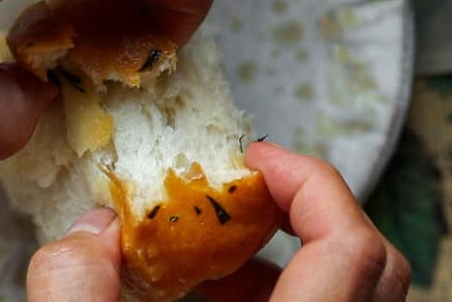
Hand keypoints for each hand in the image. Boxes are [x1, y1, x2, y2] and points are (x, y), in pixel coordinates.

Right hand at [26, 143, 410, 300]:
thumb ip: (77, 298)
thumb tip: (88, 233)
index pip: (352, 246)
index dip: (309, 183)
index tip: (251, 162)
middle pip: (374, 263)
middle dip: (308, 210)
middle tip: (243, 195)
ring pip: (353, 292)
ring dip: (291, 255)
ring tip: (216, 255)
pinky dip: (284, 292)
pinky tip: (215, 298)